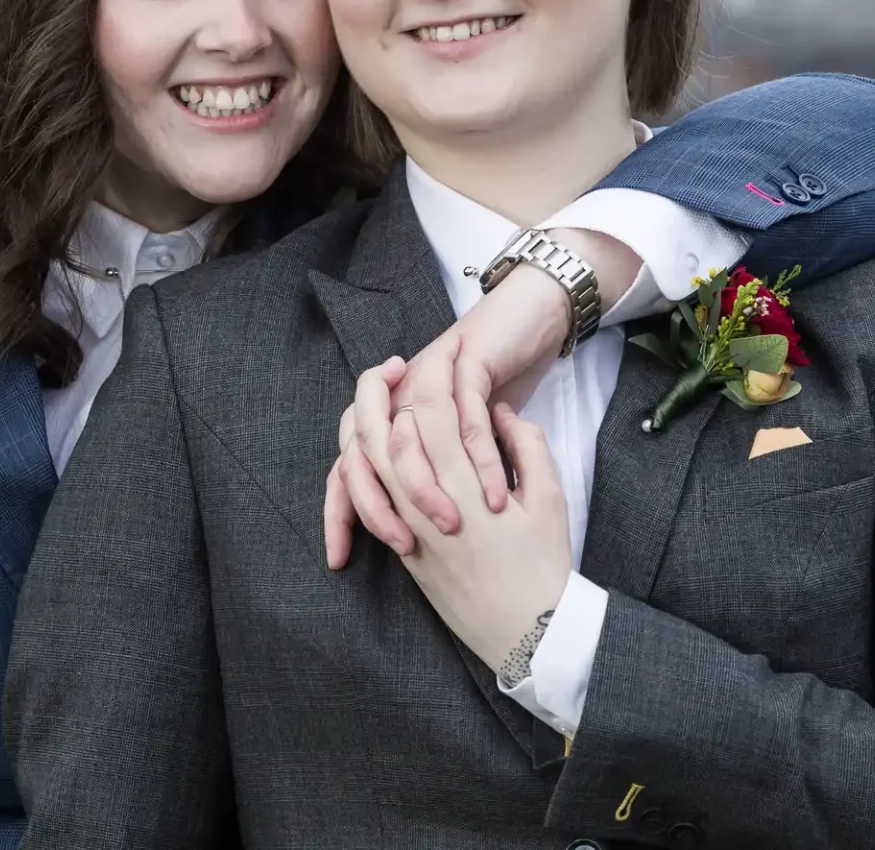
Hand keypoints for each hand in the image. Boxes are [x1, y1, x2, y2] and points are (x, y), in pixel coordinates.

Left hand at [323, 229, 640, 568]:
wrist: (537, 314)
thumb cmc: (508, 374)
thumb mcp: (483, 433)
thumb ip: (455, 456)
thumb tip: (441, 485)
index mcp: (397, 416)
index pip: (350, 465)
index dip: (339, 509)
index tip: (338, 558)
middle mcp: (403, 399)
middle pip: (362, 452)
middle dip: (372, 506)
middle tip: (402, 542)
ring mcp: (431, 381)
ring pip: (404, 439)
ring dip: (425, 487)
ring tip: (449, 525)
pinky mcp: (469, 367)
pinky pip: (466, 420)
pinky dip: (483, 460)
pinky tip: (497, 495)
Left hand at [350, 340, 571, 670]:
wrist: (532, 635)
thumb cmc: (546, 563)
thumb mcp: (550, 496)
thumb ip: (525, 445)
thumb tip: (498, 412)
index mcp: (464, 482)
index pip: (432, 413)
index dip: (436, 374)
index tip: (440, 351)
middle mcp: (428, 501)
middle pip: (382, 434)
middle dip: (376, 392)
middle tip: (388, 366)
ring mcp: (409, 527)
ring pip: (368, 466)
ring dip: (366, 428)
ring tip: (376, 405)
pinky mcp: (406, 552)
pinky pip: (375, 505)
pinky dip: (368, 478)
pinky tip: (374, 458)